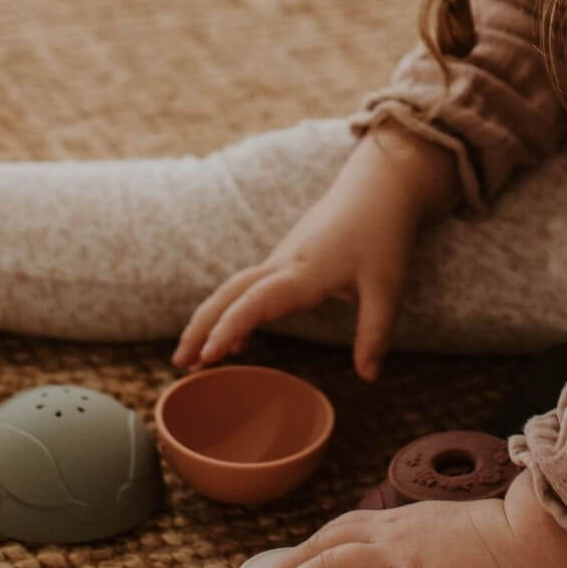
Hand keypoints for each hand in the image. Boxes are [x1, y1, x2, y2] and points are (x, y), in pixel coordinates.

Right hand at [172, 124, 459, 380]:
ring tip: (192, 359)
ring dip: (210, 320)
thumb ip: (375, 333)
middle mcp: (283, 265)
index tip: (208, 355)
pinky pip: (250, 288)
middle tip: (179, 364)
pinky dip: (233, 312)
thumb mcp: (387, 287)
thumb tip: (368, 378)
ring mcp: (281, 261)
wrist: (378, 189)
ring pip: (234, 289)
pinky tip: (236, 344)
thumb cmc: (383, 235)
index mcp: (304, 272)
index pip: (256, 301)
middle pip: (229, 294)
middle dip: (201, 327)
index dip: (230, 328)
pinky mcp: (286, 261)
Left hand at [248, 471, 566, 567]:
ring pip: (327, 565)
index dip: (306, 551)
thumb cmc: (512, 551)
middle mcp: (395, 532)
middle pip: (322, 544)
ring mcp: (403, 555)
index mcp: (405, 522)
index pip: (340, 530)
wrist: (541, 544)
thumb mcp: (455, 544)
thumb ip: (424, 557)